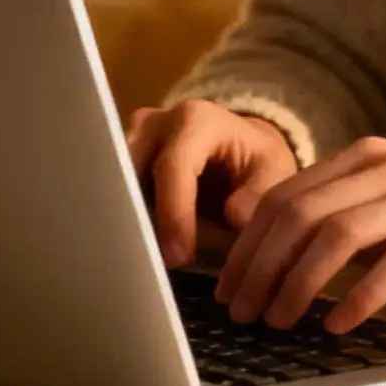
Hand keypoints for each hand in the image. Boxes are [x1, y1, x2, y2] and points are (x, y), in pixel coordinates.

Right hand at [125, 100, 297, 267]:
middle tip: (148, 266)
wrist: (240, 151)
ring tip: (138, 263)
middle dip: (139, 219)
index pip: (174, 166)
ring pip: (115, 183)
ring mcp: (132, 139)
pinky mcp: (120, 159)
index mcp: (196, 120)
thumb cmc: (256, 164)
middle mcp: (156, 122)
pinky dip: (122, 220)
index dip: (173, 213)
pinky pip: (113, 191)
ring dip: (126, 222)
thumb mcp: (272, 174)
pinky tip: (132, 251)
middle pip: (133, 172)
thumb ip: (259, 195)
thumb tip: (233, 214)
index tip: (179, 256)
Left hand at [215, 137, 385, 333]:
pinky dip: (359, 297)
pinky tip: (338, 323)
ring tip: (278, 321)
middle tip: (240, 312)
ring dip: (297, 283)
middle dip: (260, 267)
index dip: (248, 243)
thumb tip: (273, 247)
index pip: (287, 195)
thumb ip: (346, 207)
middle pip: (302, 214)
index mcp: (370, 156)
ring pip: (338, 236)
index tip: (228, 285)